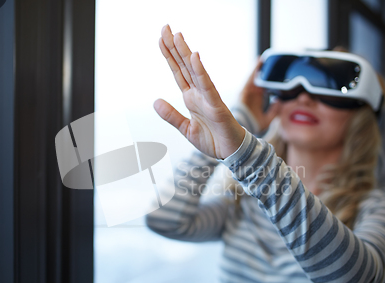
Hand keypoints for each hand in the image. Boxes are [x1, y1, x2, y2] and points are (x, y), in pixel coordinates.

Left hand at [154, 25, 244, 159]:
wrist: (230, 152)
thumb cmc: (212, 139)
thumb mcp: (185, 128)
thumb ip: (171, 115)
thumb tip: (155, 101)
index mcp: (191, 98)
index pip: (178, 73)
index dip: (169, 56)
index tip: (161, 40)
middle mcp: (199, 93)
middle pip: (184, 66)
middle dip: (174, 47)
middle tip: (165, 27)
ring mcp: (208, 97)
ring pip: (195, 71)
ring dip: (186, 53)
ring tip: (177, 35)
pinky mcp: (217, 105)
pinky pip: (207, 86)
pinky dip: (201, 71)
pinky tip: (194, 57)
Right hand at [240, 57, 279, 130]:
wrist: (244, 129)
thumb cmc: (254, 125)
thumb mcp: (268, 119)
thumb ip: (274, 111)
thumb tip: (278, 101)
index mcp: (258, 99)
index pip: (263, 86)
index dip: (267, 78)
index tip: (273, 71)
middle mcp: (252, 94)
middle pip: (257, 79)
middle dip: (261, 70)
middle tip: (267, 59)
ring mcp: (248, 92)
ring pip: (253, 77)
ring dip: (257, 68)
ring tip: (262, 58)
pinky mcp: (245, 91)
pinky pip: (250, 79)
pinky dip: (254, 72)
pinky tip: (258, 64)